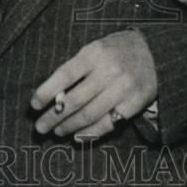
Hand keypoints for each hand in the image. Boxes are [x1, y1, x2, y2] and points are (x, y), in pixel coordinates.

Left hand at [30, 28, 156, 139]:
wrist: (153, 52)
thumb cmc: (113, 51)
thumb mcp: (93, 50)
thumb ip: (75, 70)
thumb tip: (52, 99)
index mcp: (94, 53)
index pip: (64, 75)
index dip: (47, 92)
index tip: (33, 105)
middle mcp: (109, 70)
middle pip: (75, 100)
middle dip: (54, 116)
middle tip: (39, 127)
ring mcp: (124, 88)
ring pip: (90, 114)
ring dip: (69, 126)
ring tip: (56, 132)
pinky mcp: (135, 104)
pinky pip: (108, 123)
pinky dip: (91, 132)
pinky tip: (77, 136)